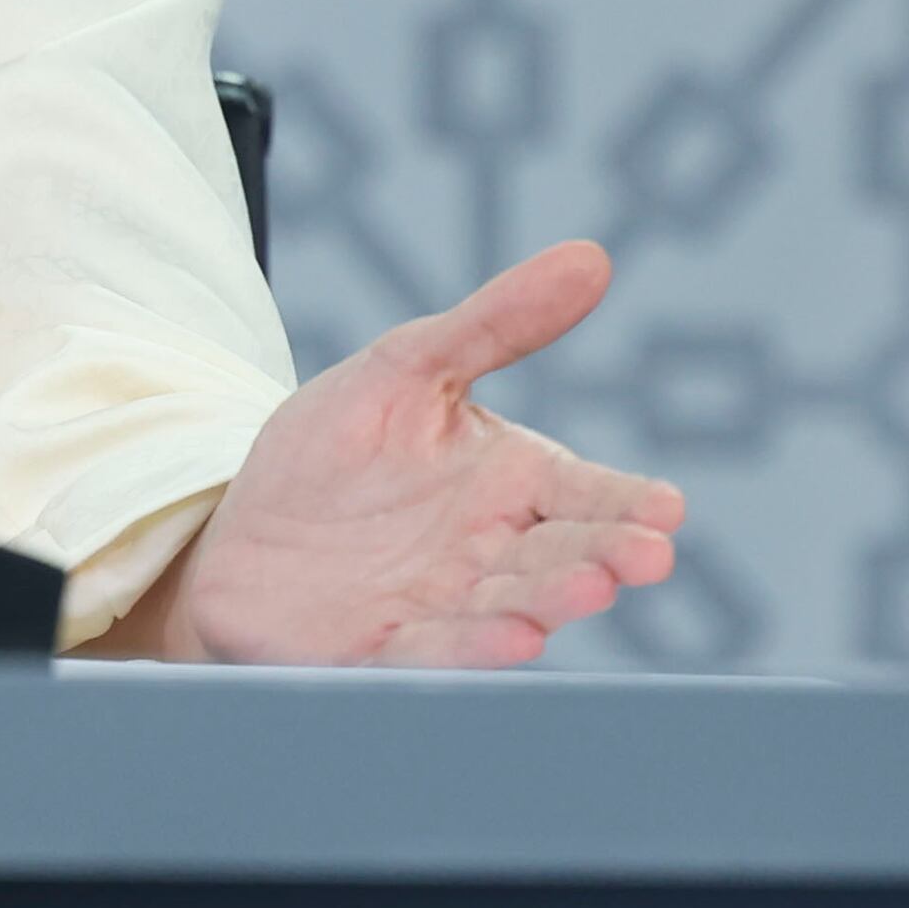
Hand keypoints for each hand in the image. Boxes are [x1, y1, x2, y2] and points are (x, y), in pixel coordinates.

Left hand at [147, 240, 680, 666]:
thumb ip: (496, 322)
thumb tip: (591, 257)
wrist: (239, 530)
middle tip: (647, 555)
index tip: (669, 508)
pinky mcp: (379, 649)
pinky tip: (514, 638)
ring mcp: (440, 606)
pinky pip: (429, 651)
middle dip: (604, 555)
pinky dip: (470, 646)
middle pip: (558, 555)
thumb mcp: (407, 366)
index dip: (627, 503)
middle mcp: (488, 553)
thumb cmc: (337, 450)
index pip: (583, 493)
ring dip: (548, 600)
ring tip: (588, 586)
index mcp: (508, 483)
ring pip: (507, 605)